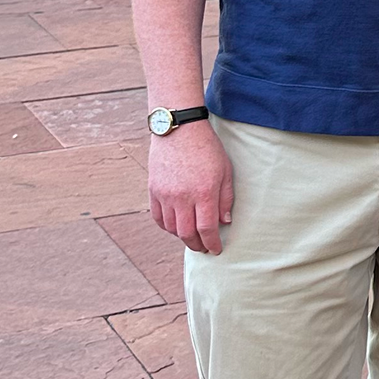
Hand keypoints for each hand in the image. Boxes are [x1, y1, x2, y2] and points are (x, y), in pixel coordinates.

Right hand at [148, 122, 233, 253]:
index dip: (212, 243)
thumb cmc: (207, 148)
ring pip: (171, 228)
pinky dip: (167, 226)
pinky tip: (175, 226)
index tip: (216, 249)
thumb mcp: (225, 171)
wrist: (180, 129)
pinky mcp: (153, 190)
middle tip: (204, 248)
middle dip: (197, 245)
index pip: (207, 229)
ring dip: (182, 237)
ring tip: (192, 237)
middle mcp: (183, 197)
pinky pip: (158, 217)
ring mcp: (165, 194)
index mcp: (204, 193)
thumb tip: (224, 222)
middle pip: (187, 234)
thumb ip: (225, 198)